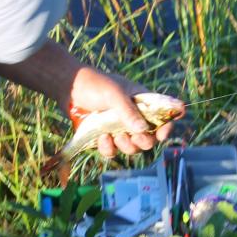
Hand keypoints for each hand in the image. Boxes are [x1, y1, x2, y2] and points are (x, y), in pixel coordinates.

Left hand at [67, 66, 181, 157]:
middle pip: (149, 139)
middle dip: (144, 141)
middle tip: (135, 137)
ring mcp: (119, 129)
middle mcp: (134, 118)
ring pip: (131, 148)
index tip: (162, 134)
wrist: (70, 89)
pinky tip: (102, 137)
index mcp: (142, 103)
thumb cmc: (95, 84)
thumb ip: (128, 111)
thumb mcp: (114, 93)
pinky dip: (108, 148)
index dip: (166, 127)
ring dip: (126, 145)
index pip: (163, 117)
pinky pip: (112, 151)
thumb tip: (142, 129)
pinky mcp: (104, 138)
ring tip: (115, 136)